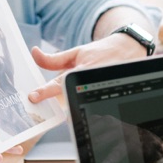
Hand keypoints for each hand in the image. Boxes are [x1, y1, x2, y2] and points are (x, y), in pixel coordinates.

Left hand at [27, 32, 147, 102]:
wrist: (129, 50)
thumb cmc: (101, 52)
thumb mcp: (77, 52)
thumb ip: (54, 59)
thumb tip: (34, 53)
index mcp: (81, 70)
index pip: (60, 82)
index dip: (45, 90)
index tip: (33, 97)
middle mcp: (92, 82)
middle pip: (71, 101)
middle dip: (62, 107)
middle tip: (54, 109)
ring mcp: (102, 91)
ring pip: (84, 108)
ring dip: (76, 112)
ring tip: (76, 109)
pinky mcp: (110, 98)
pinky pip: (95, 110)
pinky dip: (88, 113)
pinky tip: (90, 110)